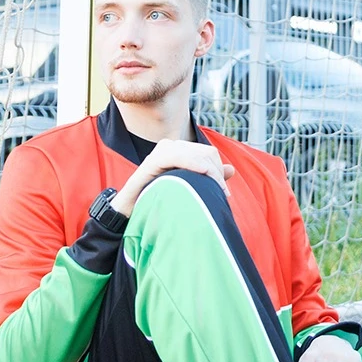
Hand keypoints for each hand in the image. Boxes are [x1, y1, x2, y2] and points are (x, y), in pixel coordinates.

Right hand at [110, 138, 234, 218]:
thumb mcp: (186, 188)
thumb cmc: (158, 200)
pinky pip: (174, 156)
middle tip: (221, 196)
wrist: (130, 212)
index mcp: (179, 152)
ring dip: (209, 172)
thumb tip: (231, 169)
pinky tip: (202, 174)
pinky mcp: (149, 163)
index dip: (219, 171)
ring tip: (213, 192)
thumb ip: (208, 177)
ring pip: (195, 154)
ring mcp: (159, 154)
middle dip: (216, 174)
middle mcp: (170, 148)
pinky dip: (191, 162)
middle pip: (205, 153)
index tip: (225, 193)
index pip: (209, 153)